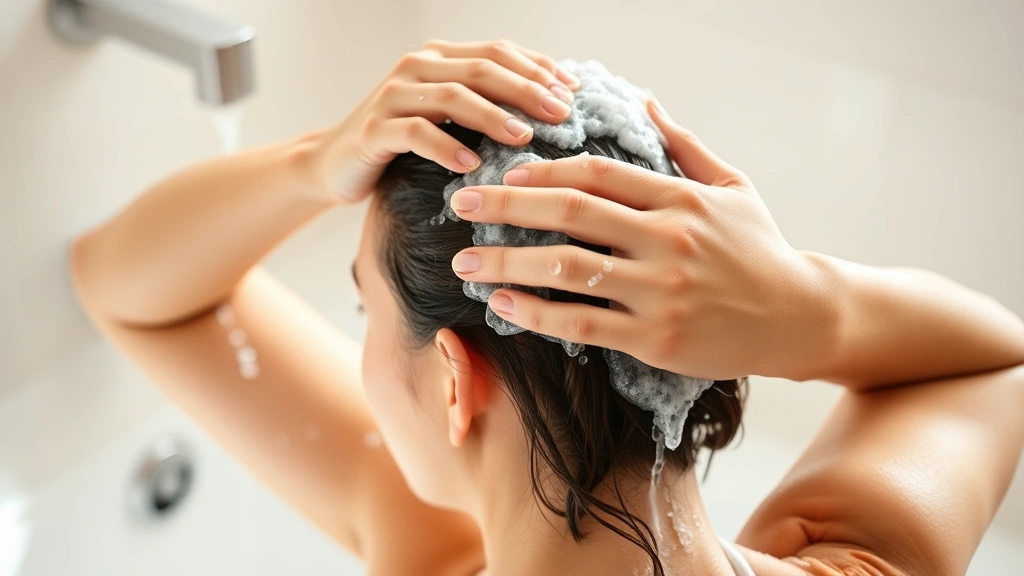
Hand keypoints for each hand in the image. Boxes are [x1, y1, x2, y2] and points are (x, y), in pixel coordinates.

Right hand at [302, 39, 580, 203]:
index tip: (574, 93)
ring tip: (523, 137)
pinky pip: (416, 132)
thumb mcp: (447, 119)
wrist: (334, 163)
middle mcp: (418, 67)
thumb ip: (485, 105)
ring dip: (492, 115)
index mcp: (441, 58)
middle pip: (482, 69)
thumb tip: (552, 110)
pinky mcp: (376, 129)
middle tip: (561, 115)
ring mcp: (394, 95)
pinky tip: (470, 165)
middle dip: (527, 90)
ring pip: (452, 96)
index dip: (538, 69)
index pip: (498, 52)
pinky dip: (446, 146)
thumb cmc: (403, 144)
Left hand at [447, 98, 837, 379]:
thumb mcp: (732, 186)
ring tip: (465, 263)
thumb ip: (684, 145)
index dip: (544, 170)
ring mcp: (661, 289)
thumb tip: (646, 102)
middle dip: (506, 205)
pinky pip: (583, 323)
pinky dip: (537, 314)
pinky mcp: (657, 337)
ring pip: (567, 269)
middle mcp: (668, 238)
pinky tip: (504, 306)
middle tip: (460, 204)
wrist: (801, 316)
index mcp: (679, 198)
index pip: (597, 173)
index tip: (505, 174)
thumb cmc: (760, 249)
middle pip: (571, 212)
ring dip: (506, 263)